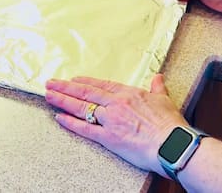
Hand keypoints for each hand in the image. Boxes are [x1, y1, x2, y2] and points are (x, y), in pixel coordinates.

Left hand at [45, 74, 186, 175]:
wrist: (172, 143)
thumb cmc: (170, 123)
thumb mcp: (164, 100)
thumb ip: (157, 88)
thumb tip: (158, 78)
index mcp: (128, 94)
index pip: (101, 85)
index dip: (84, 82)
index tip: (72, 79)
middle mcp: (115, 104)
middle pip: (85, 93)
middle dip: (66, 88)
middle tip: (51, 83)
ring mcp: (110, 120)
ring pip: (81, 108)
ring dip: (63, 101)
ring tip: (49, 96)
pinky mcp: (108, 138)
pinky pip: (85, 129)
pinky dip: (70, 123)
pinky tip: (59, 118)